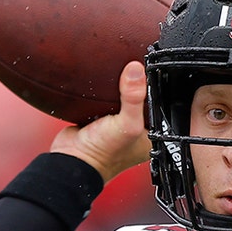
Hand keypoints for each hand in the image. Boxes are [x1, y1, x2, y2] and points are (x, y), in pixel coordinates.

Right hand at [50, 61, 151, 182]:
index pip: (160, 105)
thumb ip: (134, 98)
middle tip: (135, 70)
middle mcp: (137, 130)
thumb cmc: (102, 154)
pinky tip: (104, 84)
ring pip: (124, 98)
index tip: (152, 71)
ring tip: (122, 73)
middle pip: (143, 99)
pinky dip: (104, 92)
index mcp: (152, 135)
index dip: (158, 89)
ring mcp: (117, 124)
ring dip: (121, 87)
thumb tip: (136, 70)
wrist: (71, 160)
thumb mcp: (126, 125)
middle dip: (139, 85)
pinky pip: (106, 99)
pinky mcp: (100, 118)